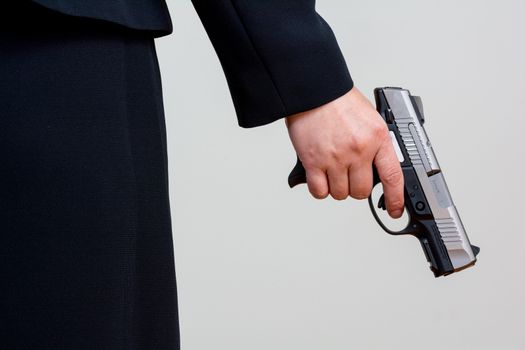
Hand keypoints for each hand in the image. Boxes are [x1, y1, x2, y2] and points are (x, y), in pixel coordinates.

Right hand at [285, 87, 403, 217]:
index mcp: (377, 138)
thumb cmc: (338, 101)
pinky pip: (319, 191)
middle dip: (355, 188)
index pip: (393, 176)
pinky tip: (319, 177)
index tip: (395, 209)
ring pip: (340, 194)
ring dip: (336, 188)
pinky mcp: (314, 161)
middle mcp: (358, 150)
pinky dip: (319, 189)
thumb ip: (375, 143)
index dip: (396, 198)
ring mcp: (336, 158)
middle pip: (361, 191)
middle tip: (349, 177)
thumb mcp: (370, 118)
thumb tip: (376, 167)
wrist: (313, 90)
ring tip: (332, 171)